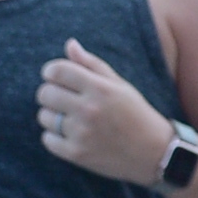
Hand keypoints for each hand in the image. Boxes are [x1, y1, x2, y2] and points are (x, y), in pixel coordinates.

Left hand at [36, 40, 171, 181]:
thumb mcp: (119, 84)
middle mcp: (89, 109)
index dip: (50, 71)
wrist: (153, 152)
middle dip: (49, 93)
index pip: (57, 70)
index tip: (53, 76)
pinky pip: (47, 139)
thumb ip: (92, 64)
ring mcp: (82, 133)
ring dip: (51, 116)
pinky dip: (53, 137)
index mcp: (100, 88)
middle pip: (45, 93)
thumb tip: (70, 44)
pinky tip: (70, 135)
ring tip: (69, 119)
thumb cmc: (135, 113)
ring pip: (44, 117)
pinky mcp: (77, 154)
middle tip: (62, 99)